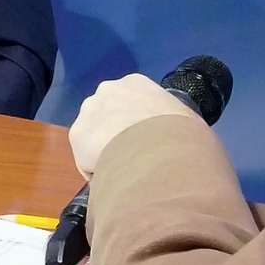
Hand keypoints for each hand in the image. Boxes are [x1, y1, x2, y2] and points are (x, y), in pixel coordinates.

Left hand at [68, 74, 200, 177]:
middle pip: (106, 118)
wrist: (163, 148)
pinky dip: (98, 173)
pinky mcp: (78, 135)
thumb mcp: (187, 120)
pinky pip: (86, 161)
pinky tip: (114, 181)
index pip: (128, 105)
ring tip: (123, 174)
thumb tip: (178, 140)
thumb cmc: (184, 134)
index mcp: (135, 83)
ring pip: (93, 139)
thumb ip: (173, 124)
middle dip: (115, 137)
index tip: (145, 145)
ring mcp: (89, 111)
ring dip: (104, 154)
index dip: (135, 127)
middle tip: (133, 160)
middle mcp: (107, 90)